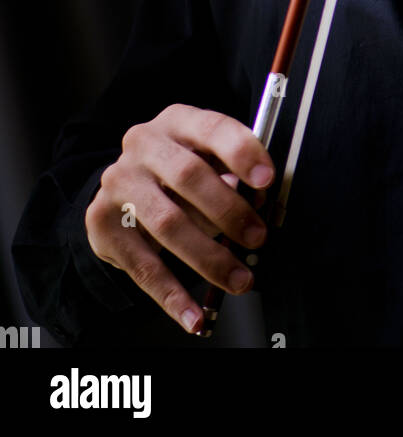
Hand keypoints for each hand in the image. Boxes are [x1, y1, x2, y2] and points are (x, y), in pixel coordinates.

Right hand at [85, 104, 273, 333]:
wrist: (121, 188)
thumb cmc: (179, 172)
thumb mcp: (205, 158)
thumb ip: (232, 173)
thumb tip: (260, 203)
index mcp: (178, 121)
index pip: (212, 128)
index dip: (241, 152)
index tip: (267, 180)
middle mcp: (144, 145)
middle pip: (188, 176)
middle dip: (229, 211)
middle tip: (258, 238)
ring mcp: (119, 182)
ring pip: (168, 223)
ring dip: (209, 257)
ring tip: (239, 279)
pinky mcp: (102, 222)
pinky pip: (143, 265)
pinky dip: (172, 295)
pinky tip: (193, 315)